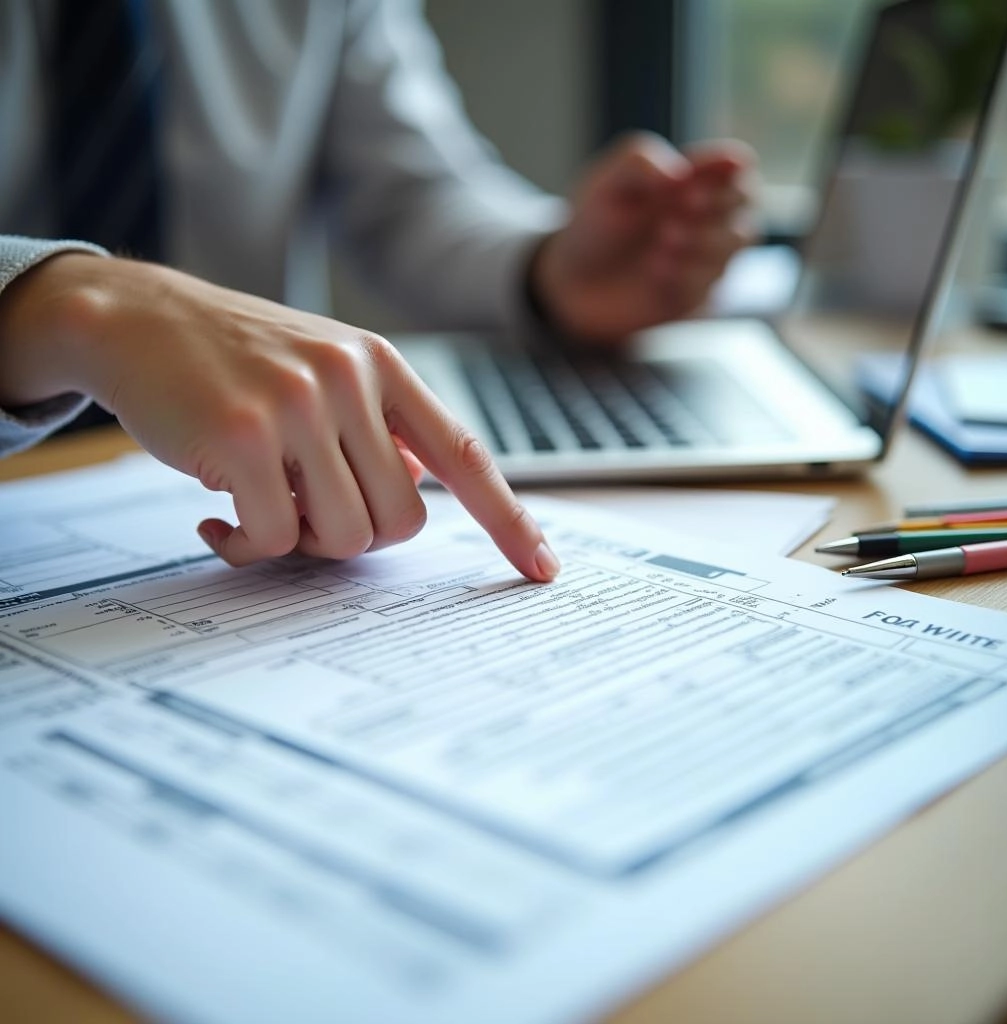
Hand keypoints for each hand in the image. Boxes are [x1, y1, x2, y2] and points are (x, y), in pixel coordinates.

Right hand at [0, 254, 559, 580]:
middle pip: (401, 521)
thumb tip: (417, 488)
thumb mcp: (325, 370)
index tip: (541, 568)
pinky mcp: (243, 435)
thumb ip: (377, 428)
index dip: (509, 519)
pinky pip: (274, 539)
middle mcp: (352, 377)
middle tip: (303, 514)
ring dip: (300, 543)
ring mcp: (299, 403)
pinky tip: (214, 520)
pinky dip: (247, 548)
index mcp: (383, 364)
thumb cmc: (236, 360)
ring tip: (257, 508)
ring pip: (343, 535)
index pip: (466, 453)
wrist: (136, 317)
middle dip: (356, 538)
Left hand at [529, 133, 757, 342]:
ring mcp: (705, 258)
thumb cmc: (595, 225)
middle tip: (683, 205)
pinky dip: (687, 275)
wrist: (571, 282)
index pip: (735, 167)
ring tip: (663, 241)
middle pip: (747, 202)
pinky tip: (658, 272)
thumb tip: (678, 173)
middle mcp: (708, 218)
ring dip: (704, 240)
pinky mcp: (695, 294)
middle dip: (719, 204)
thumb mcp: (606, 183)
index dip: (731, 167)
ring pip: (735, 242)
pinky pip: (711, 284)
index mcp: (693, 181)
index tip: (707, 172)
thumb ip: (640, 163)